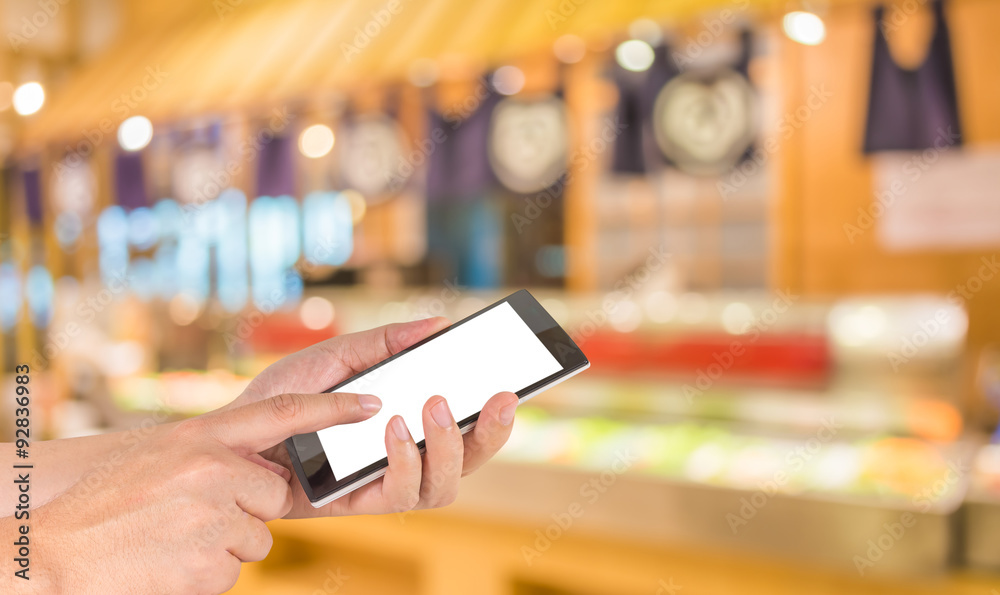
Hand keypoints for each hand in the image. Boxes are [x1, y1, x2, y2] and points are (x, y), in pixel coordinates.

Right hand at [31, 392, 381, 594]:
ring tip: (171, 544)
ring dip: (223, 547)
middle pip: (272, 495)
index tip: (370, 404)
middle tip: (193, 519)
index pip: (283, 411)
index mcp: (198, 439)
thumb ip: (210, 458)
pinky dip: (207, 574)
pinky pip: (233, 570)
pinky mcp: (212, 561)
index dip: (332, 407)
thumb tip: (259, 472)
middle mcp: (211, 470)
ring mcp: (213, 516)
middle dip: (247, 512)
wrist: (54, 556)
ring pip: (255, 537)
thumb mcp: (159, 462)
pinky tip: (169, 565)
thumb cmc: (103, 510)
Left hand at [231, 317, 519, 518]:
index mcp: (408, 424)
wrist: (232, 431)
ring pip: (443, 485)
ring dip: (449, 446)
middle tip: (498, 398)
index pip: (466, 427)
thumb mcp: (337, 356)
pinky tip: (393, 427)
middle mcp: (404, 458)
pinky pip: (398, 494)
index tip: (512, 386)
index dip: (496, 417)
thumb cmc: (283, 395)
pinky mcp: (357, 502)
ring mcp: (383, 483)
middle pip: (468, 461)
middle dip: (492, 434)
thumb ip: (387, 343)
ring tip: (436, 406)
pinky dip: (404, 459)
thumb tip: (437, 324)